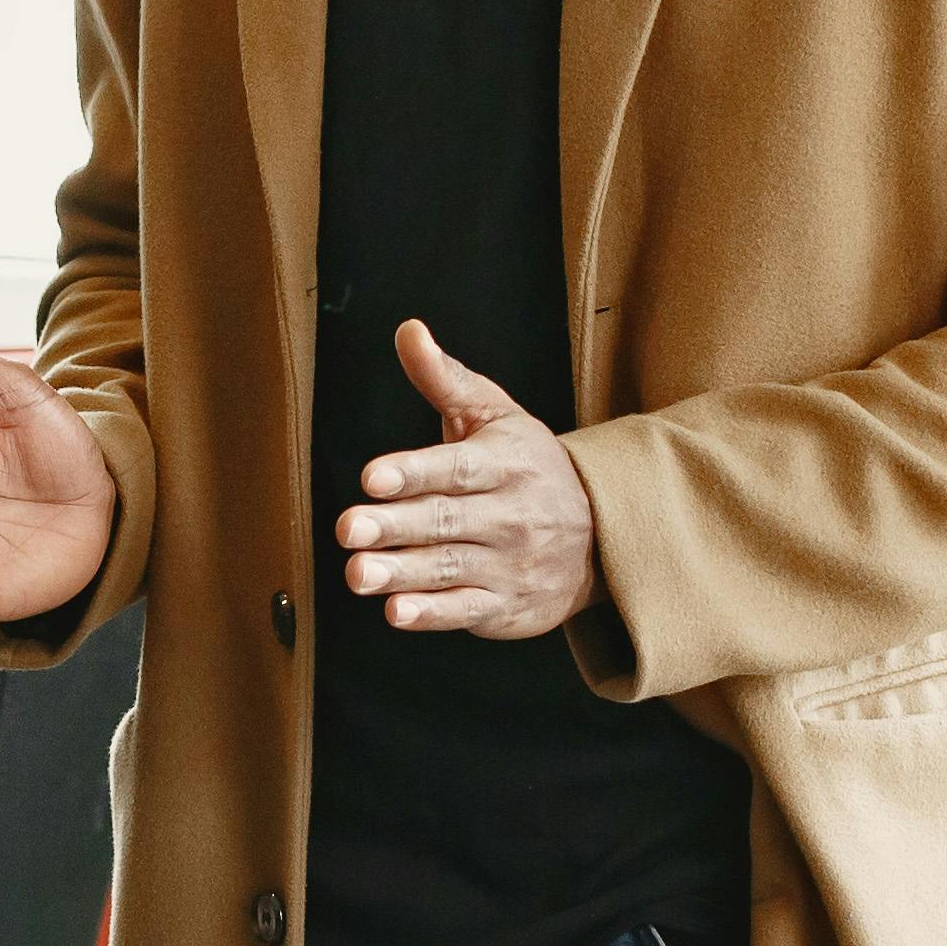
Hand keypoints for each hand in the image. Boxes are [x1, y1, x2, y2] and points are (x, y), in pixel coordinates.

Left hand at [337, 321, 597, 637]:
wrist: (599, 536)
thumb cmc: (526, 467)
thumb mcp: (496, 416)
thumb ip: (445, 378)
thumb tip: (408, 331)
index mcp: (508, 462)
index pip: (458, 468)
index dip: (414, 472)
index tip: (372, 477)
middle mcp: (512, 515)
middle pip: (447, 520)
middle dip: (395, 525)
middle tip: (347, 528)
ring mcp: (510, 564)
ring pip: (449, 567)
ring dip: (401, 572)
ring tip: (357, 572)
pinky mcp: (506, 606)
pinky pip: (465, 610)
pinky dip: (432, 614)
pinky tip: (396, 612)